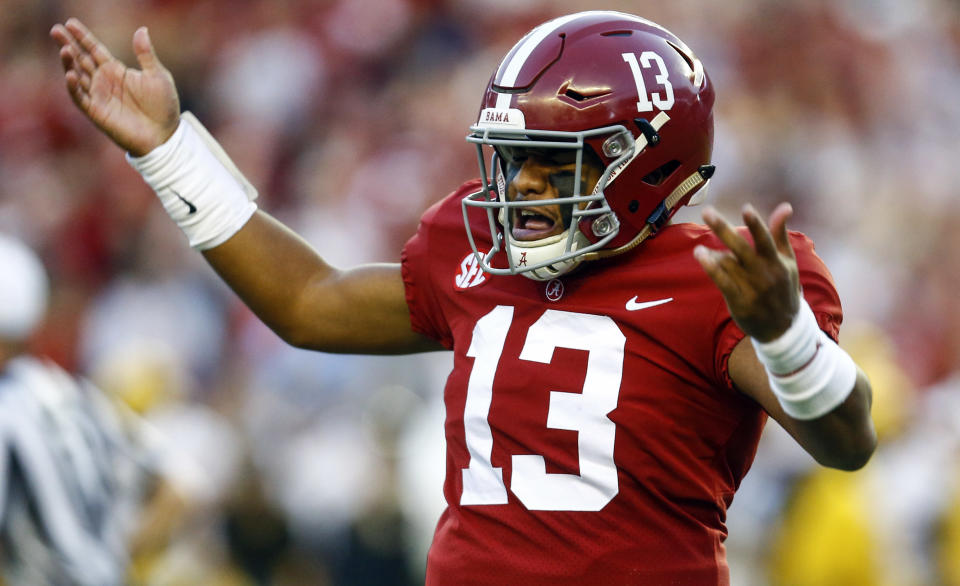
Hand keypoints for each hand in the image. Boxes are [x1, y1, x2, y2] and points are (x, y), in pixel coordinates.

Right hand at [50, 18, 179, 155]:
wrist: (164, 135)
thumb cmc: (163, 106)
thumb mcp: (157, 76)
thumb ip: (146, 54)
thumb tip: (142, 29)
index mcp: (116, 71)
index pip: (94, 50)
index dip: (82, 37)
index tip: (70, 23)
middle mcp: (103, 82)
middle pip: (81, 59)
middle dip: (68, 44)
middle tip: (56, 30)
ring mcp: (99, 97)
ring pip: (77, 76)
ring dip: (69, 63)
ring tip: (65, 49)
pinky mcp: (97, 112)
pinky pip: (81, 98)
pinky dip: (74, 87)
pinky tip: (72, 75)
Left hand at [694, 202, 800, 341]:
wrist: (783, 328)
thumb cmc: (783, 288)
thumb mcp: (787, 262)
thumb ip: (781, 235)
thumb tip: (785, 206)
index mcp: (776, 261)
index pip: (765, 239)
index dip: (756, 224)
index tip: (745, 208)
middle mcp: (764, 273)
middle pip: (741, 247)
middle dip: (723, 229)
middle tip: (707, 212)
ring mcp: (752, 287)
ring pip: (728, 263)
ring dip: (713, 252)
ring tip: (700, 247)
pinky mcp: (739, 301)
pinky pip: (723, 281)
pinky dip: (711, 268)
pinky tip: (700, 255)